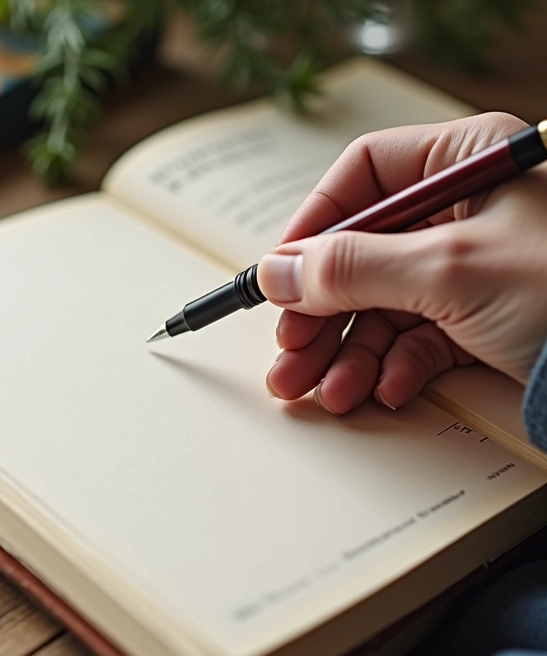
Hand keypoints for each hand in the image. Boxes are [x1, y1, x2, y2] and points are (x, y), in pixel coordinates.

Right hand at [257, 112, 546, 413]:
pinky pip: (417, 338)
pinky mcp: (480, 319)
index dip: (314, 225)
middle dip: (321, 313)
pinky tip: (383, 392)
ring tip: (321, 392)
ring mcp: (471, 268)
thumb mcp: (449, 272)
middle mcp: (465, 211)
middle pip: (364, 253)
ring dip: (347, 353)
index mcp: (468, 164)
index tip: (278, 274)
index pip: (365, 176)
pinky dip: (394, 368)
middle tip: (288, 355)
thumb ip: (353, 268)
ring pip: (383, 305)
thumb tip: (275, 271)